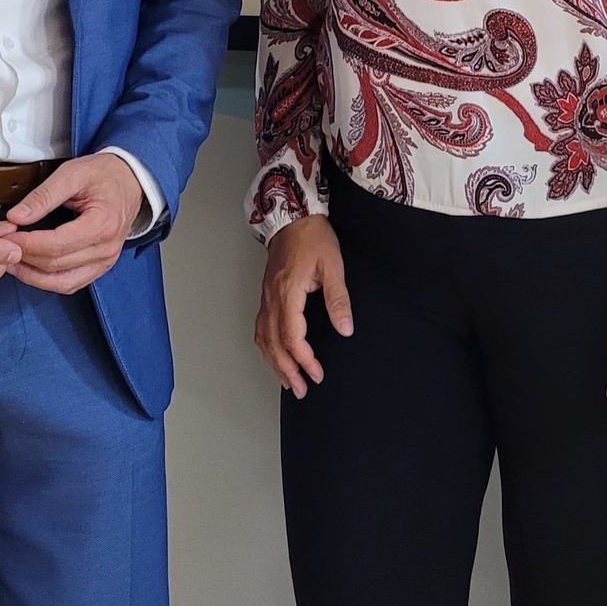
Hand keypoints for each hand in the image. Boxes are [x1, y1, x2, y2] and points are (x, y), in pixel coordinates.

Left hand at [8, 154, 144, 293]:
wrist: (130, 180)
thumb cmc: (104, 175)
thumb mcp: (72, 173)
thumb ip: (43, 195)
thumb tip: (16, 217)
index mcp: (102, 224)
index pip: (55, 245)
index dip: (26, 244)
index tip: (7, 235)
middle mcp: (106, 248)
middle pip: (55, 266)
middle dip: (24, 259)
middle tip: (3, 246)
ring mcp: (105, 261)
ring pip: (61, 282)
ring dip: (32, 276)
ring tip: (12, 261)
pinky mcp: (101, 266)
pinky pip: (71, 284)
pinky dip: (48, 281)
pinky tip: (32, 269)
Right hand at [255, 216, 352, 397]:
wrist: (294, 215)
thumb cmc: (313, 237)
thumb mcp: (332, 266)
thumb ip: (338, 299)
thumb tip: (345, 329)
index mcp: (288, 292)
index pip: (292, 336)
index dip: (304, 359)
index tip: (316, 373)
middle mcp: (272, 298)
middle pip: (273, 344)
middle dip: (286, 371)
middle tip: (301, 390)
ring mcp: (266, 297)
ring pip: (263, 338)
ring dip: (274, 363)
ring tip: (288, 381)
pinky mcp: (267, 294)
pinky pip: (260, 327)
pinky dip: (267, 347)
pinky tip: (275, 356)